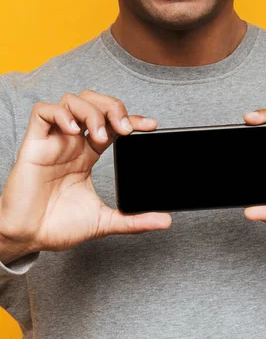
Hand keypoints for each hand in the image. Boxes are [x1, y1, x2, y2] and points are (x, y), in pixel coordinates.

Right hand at [0, 91, 170, 256]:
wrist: (28, 239)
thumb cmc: (57, 227)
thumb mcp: (103, 221)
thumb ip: (133, 220)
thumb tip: (165, 221)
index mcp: (87, 153)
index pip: (112, 123)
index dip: (132, 117)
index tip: (151, 125)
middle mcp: (72, 142)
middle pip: (94, 102)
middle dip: (112, 107)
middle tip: (123, 128)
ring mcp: (53, 140)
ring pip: (71, 100)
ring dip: (90, 112)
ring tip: (98, 136)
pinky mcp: (34, 144)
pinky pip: (42, 112)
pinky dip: (60, 114)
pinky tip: (72, 131)